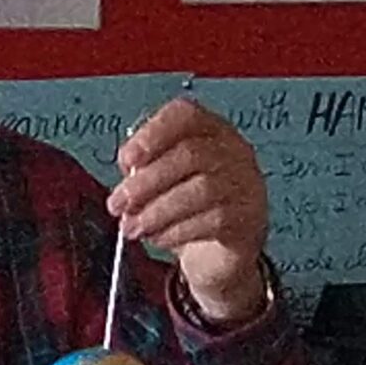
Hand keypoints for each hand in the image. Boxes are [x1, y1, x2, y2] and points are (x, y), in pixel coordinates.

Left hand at [109, 99, 270, 325]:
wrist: (219, 250)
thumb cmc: (186, 205)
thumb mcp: (162, 179)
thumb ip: (143, 168)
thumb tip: (128, 173)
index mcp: (208, 129)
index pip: (185, 115)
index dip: (152, 133)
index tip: (127, 159)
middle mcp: (232, 150)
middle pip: (189, 154)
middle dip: (144, 182)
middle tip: (118, 204)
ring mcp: (244, 184)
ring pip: (200, 191)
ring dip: (156, 212)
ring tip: (133, 227)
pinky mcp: (247, 219)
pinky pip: (211, 222)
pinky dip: (176, 231)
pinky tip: (158, 238)